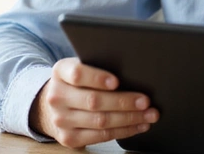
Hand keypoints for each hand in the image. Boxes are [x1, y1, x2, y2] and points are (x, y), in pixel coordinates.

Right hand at [28, 57, 158, 147]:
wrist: (54, 105)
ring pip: (100, 121)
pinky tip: (138, 125)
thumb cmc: (78, 81)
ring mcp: (61, 119)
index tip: (117, 81)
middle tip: (145, 101)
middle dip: (124, 102)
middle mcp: (57, 96)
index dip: (98, 78)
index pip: (77, 73)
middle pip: (93, 101)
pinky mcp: (69, 138)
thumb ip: (100, 65)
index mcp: (61, 71)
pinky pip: (101, 136)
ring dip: (129, 119)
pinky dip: (124, 131)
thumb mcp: (83, 66)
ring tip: (149, 115)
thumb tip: (134, 71)